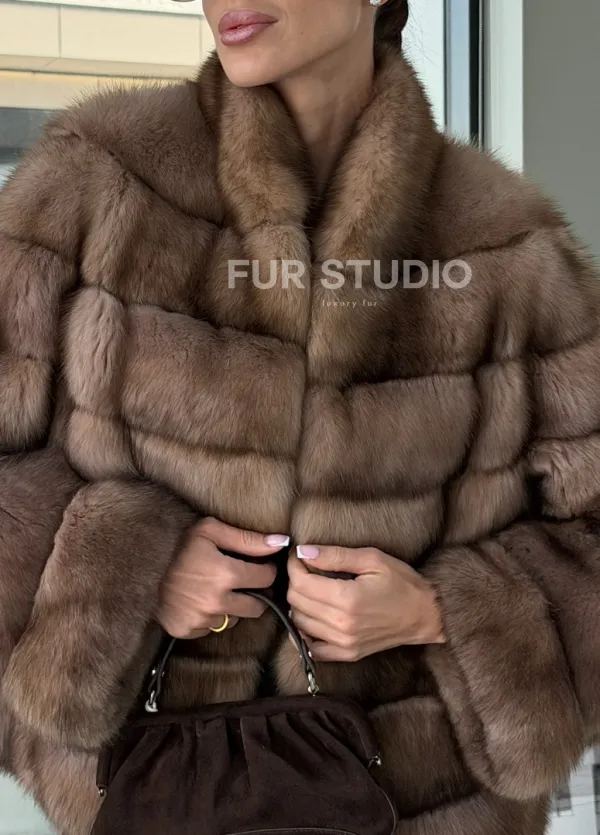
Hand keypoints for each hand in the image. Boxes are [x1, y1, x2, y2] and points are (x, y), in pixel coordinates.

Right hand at [157, 517, 287, 638]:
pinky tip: (200, 601)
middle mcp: (217, 602)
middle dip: (255, 594)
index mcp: (226, 574)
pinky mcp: (189, 631)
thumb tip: (281, 542)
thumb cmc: (179, 546)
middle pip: (257, 607)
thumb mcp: (211, 531)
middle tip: (243, 582)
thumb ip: (248, 539)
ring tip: (217, 590)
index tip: (257, 566)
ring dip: (233, 606)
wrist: (143, 568)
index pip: (267, 578)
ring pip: (235, 619)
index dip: (265, 570)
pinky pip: (212, 628)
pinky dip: (211, 617)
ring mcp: (202, 620)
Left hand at [287, 545, 444, 661]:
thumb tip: (304, 552)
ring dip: (299, 603)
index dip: (294, 565)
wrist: (426, 614)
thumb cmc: (402, 582)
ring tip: (312, 588)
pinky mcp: (348, 654)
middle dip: (295, 581)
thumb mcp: (372, 559)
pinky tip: (313, 616)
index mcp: (347, 599)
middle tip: (306, 568)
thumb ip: (336, 555)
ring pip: (300, 622)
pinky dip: (305, 632)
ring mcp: (344, 643)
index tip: (300, 555)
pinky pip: (311, 648)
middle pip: (296, 602)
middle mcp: (342, 624)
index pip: (301, 583)